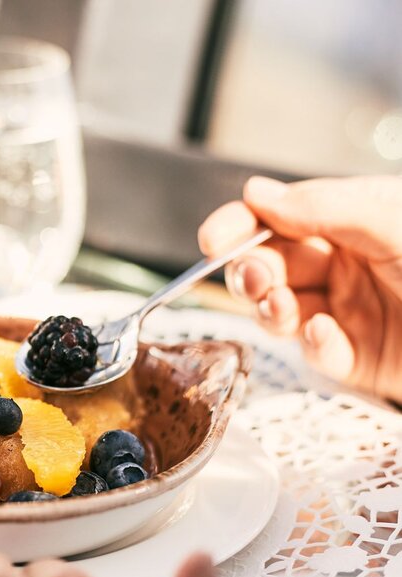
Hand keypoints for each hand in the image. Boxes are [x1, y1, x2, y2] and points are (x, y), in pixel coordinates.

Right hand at [199, 175, 401, 402]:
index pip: (283, 218)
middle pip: (274, 265)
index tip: (214, 239)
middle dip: (252, 271)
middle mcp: (349, 266)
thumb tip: (258, 194)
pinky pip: (319, 353)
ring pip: (284, 311)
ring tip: (280, 308)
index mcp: (356, 222)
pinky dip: (314, 346)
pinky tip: (326, 335)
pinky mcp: (360, 361)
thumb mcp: (394, 221)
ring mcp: (352, 313)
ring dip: (272, 309)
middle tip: (252, 279)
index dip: (243, 225)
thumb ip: (325, 206)